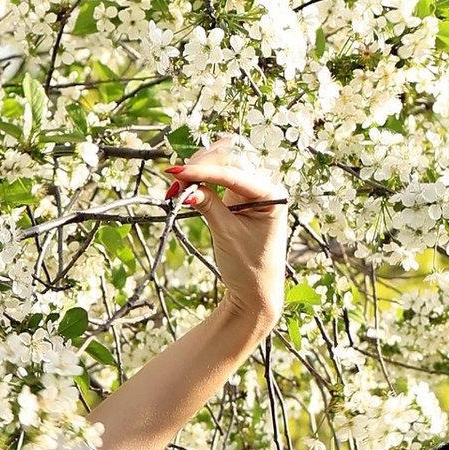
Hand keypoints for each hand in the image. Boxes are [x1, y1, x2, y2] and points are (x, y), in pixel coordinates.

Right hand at [167, 138, 287, 342]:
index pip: (234, 173)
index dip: (204, 171)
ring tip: (178, 183)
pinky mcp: (240, 195)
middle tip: (176, 182)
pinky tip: (188, 178)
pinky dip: (204, 174)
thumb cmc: (250, 267)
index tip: (178, 173)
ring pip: (225, 161)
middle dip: (201, 166)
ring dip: (201, 167)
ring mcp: (253, 189)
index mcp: (272, 195)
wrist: (255, 291)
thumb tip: (185, 186)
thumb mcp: (227, 234)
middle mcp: (265, 186)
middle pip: (231, 159)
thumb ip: (208, 205)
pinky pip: (221, 174)